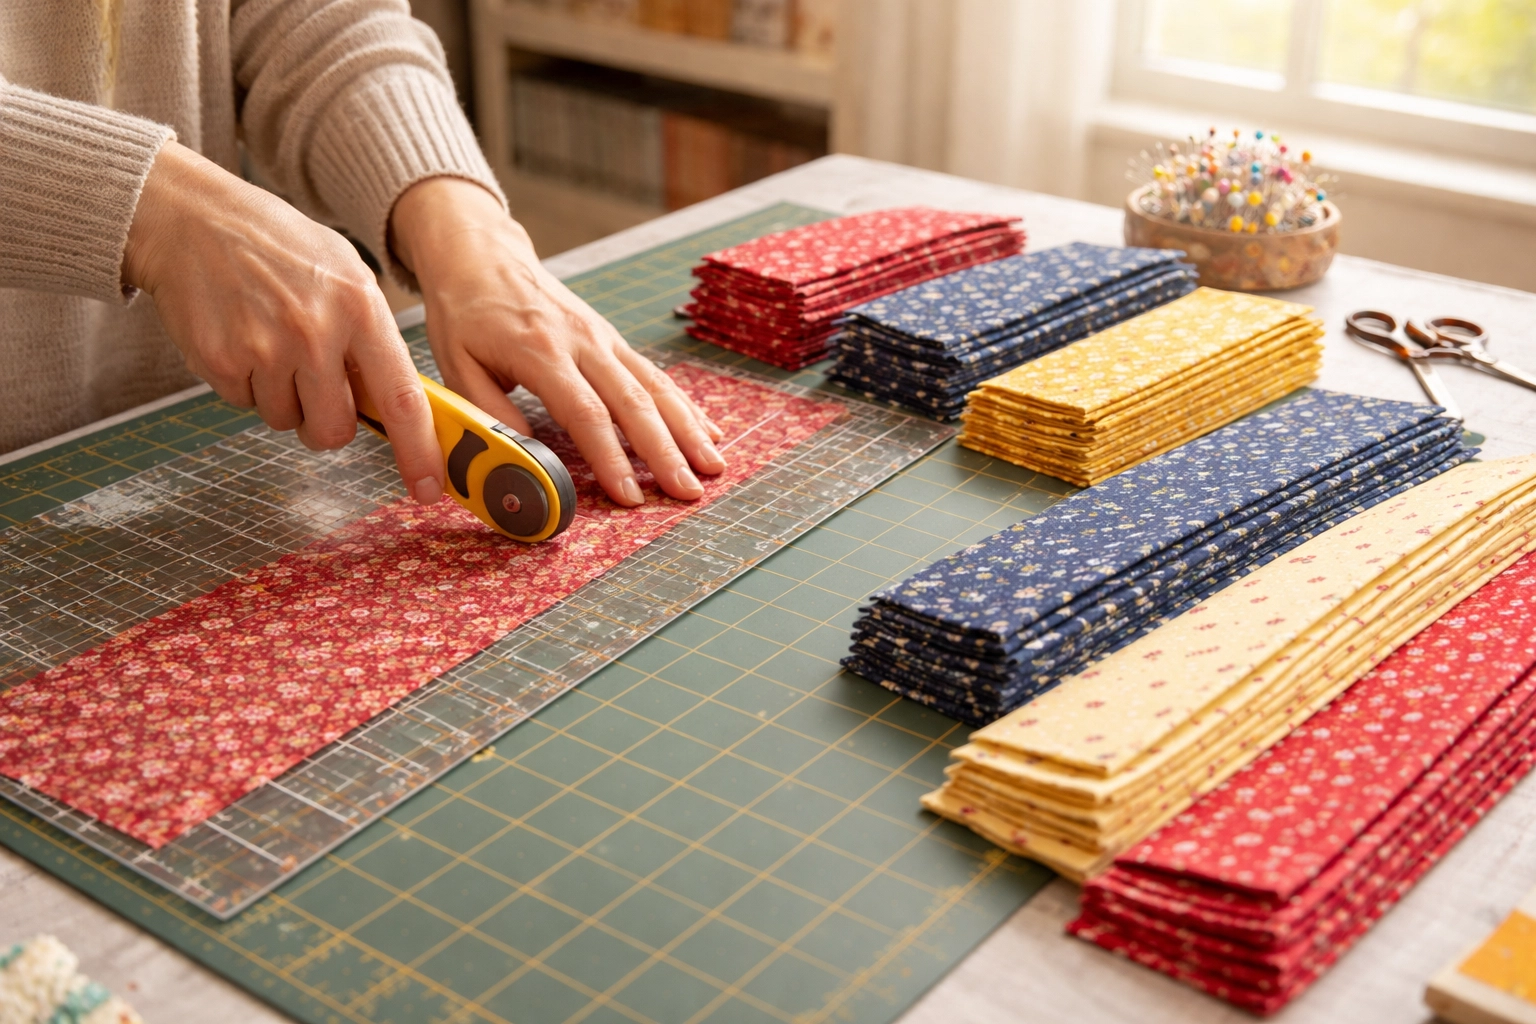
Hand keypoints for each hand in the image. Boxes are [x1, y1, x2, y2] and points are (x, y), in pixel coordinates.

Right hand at [122, 141, 443, 503]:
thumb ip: (372, 339)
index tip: (429, 488)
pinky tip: (239, 338)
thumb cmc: (277, 247)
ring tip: (269, 342)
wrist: (191, 218)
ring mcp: (266, 349)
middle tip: (312, 386)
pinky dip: (245, 384)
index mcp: (360, 308)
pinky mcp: (221, 362)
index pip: (401, 398)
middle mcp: (316, 332)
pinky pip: (244, 404)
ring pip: (287, 421)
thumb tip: (397, 407)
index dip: (418, 450)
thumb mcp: (345, 275)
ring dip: (281, 398)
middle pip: (335, 430)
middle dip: (326, 423)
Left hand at [388, 178, 724, 506]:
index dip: (611, 456)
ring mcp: (603, 338)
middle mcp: (582, 342)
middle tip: (688, 492)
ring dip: (687, 429)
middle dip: (666, 451)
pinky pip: (654, 374)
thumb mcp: (456, 365)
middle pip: (633, 402)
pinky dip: (684, 405)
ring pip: (655, 387)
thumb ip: (490, 412)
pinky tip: (707, 431)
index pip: (585, 412)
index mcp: (541, 351)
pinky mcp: (612, 338)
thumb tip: (524, 456)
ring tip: (713, 466)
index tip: (629, 494)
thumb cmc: (465, 313)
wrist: (481, 254)